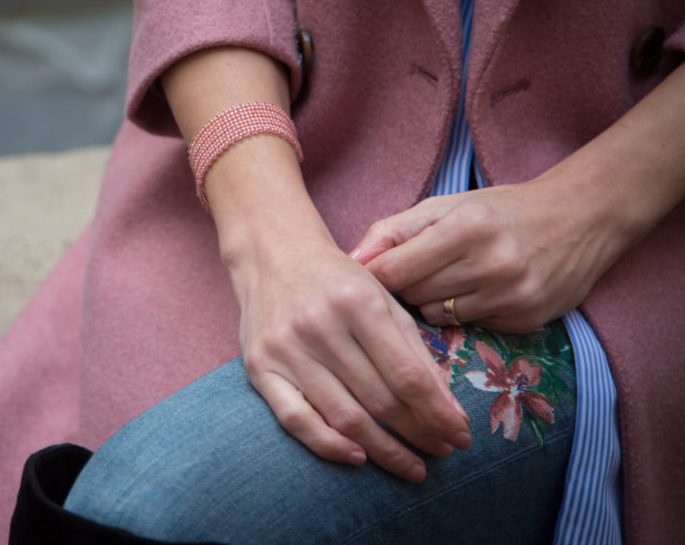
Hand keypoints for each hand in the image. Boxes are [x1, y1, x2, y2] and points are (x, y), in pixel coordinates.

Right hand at [223, 201, 471, 482]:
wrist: (273, 256)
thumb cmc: (337, 281)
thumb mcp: (383, 301)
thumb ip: (415, 353)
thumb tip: (450, 413)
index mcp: (358, 303)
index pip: (407, 375)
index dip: (438, 414)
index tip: (460, 437)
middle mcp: (319, 325)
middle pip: (379, 399)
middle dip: (418, 434)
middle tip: (441, 453)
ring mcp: (286, 349)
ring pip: (343, 416)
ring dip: (384, 450)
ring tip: (412, 465)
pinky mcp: (260, 367)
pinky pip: (295, 419)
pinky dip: (328, 445)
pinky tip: (358, 457)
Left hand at [351, 176, 633, 332]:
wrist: (580, 218)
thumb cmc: (499, 210)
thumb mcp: (443, 206)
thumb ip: (392, 231)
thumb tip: (350, 262)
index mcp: (466, 227)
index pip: (393, 271)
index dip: (376, 275)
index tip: (369, 273)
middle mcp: (491, 264)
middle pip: (413, 296)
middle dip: (405, 287)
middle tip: (413, 272)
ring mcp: (512, 296)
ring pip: (437, 317)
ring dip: (431, 302)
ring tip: (446, 278)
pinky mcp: (526, 320)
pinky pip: (468, 327)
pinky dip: (462, 313)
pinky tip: (478, 292)